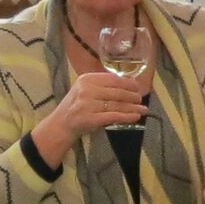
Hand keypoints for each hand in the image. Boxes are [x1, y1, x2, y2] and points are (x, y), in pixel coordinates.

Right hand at [31, 72, 147, 162]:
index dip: (128, 83)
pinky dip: (126, 117)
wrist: (61, 124)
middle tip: (141, 100)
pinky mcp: (91, 118)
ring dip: (133, 108)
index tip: (138, 87)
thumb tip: (129, 84)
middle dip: (132, 96)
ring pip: (117, 105)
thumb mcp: (85, 89)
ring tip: (143, 110)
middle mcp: (87, 90)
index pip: (112, 79)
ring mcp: (88, 104)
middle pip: (117, 92)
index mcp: (86, 79)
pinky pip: (113, 116)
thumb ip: (103, 85)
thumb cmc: (76, 106)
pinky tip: (135, 117)